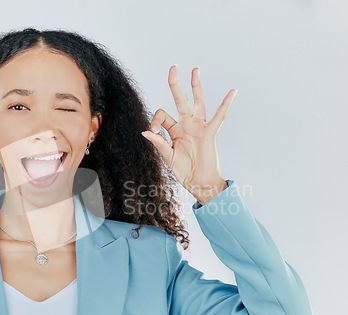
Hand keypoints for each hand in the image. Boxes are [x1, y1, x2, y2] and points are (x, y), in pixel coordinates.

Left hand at [141, 65, 236, 204]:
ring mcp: (199, 127)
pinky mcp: (210, 133)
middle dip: (175, 84)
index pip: (162, 114)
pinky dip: (226, 105)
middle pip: (180, 99)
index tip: (152, 131)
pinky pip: (219, 117)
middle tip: (173, 68)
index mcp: (174, 129)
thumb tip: (145, 131)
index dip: (154, 120)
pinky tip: (232, 92)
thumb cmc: (184, 171)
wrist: (198, 183)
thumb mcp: (168, 156)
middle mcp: (187, 124)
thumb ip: (158, 142)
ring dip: (196, 86)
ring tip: (195, 70)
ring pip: (197, 102)